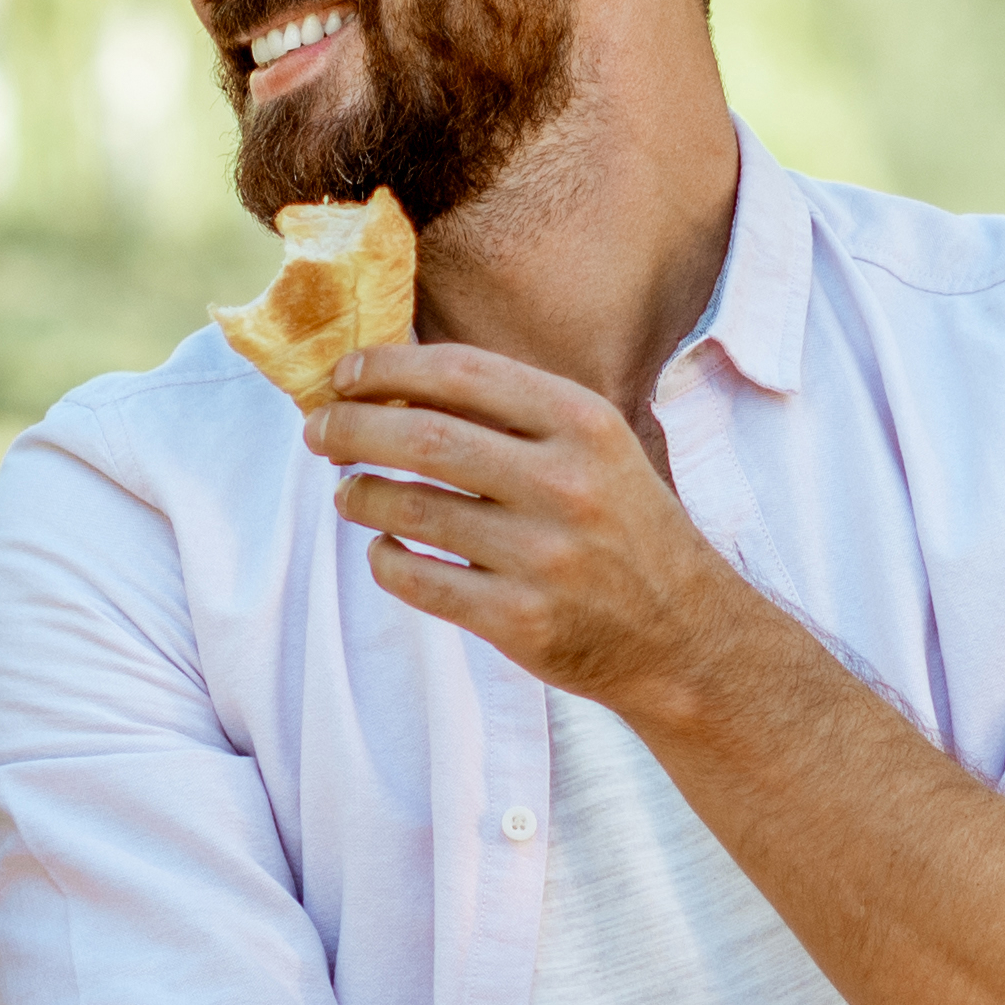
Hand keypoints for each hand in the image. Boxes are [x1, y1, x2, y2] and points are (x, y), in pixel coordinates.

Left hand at [306, 341, 756, 717]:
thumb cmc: (626, 530)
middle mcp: (565, 485)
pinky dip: (384, 561)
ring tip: (349, 493)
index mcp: (585, 425)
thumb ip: (519, 414)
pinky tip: (384, 551)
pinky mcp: (518, 620)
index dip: (388, 367)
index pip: (462, 374)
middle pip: (423, 438)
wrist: (685, 637)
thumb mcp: (599, 450)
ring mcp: (542, 557)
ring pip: (411, 511)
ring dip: (362, 496)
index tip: (345, 375)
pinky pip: (418, 581)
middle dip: (352, 429)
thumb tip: (402, 380)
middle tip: (319, 433)